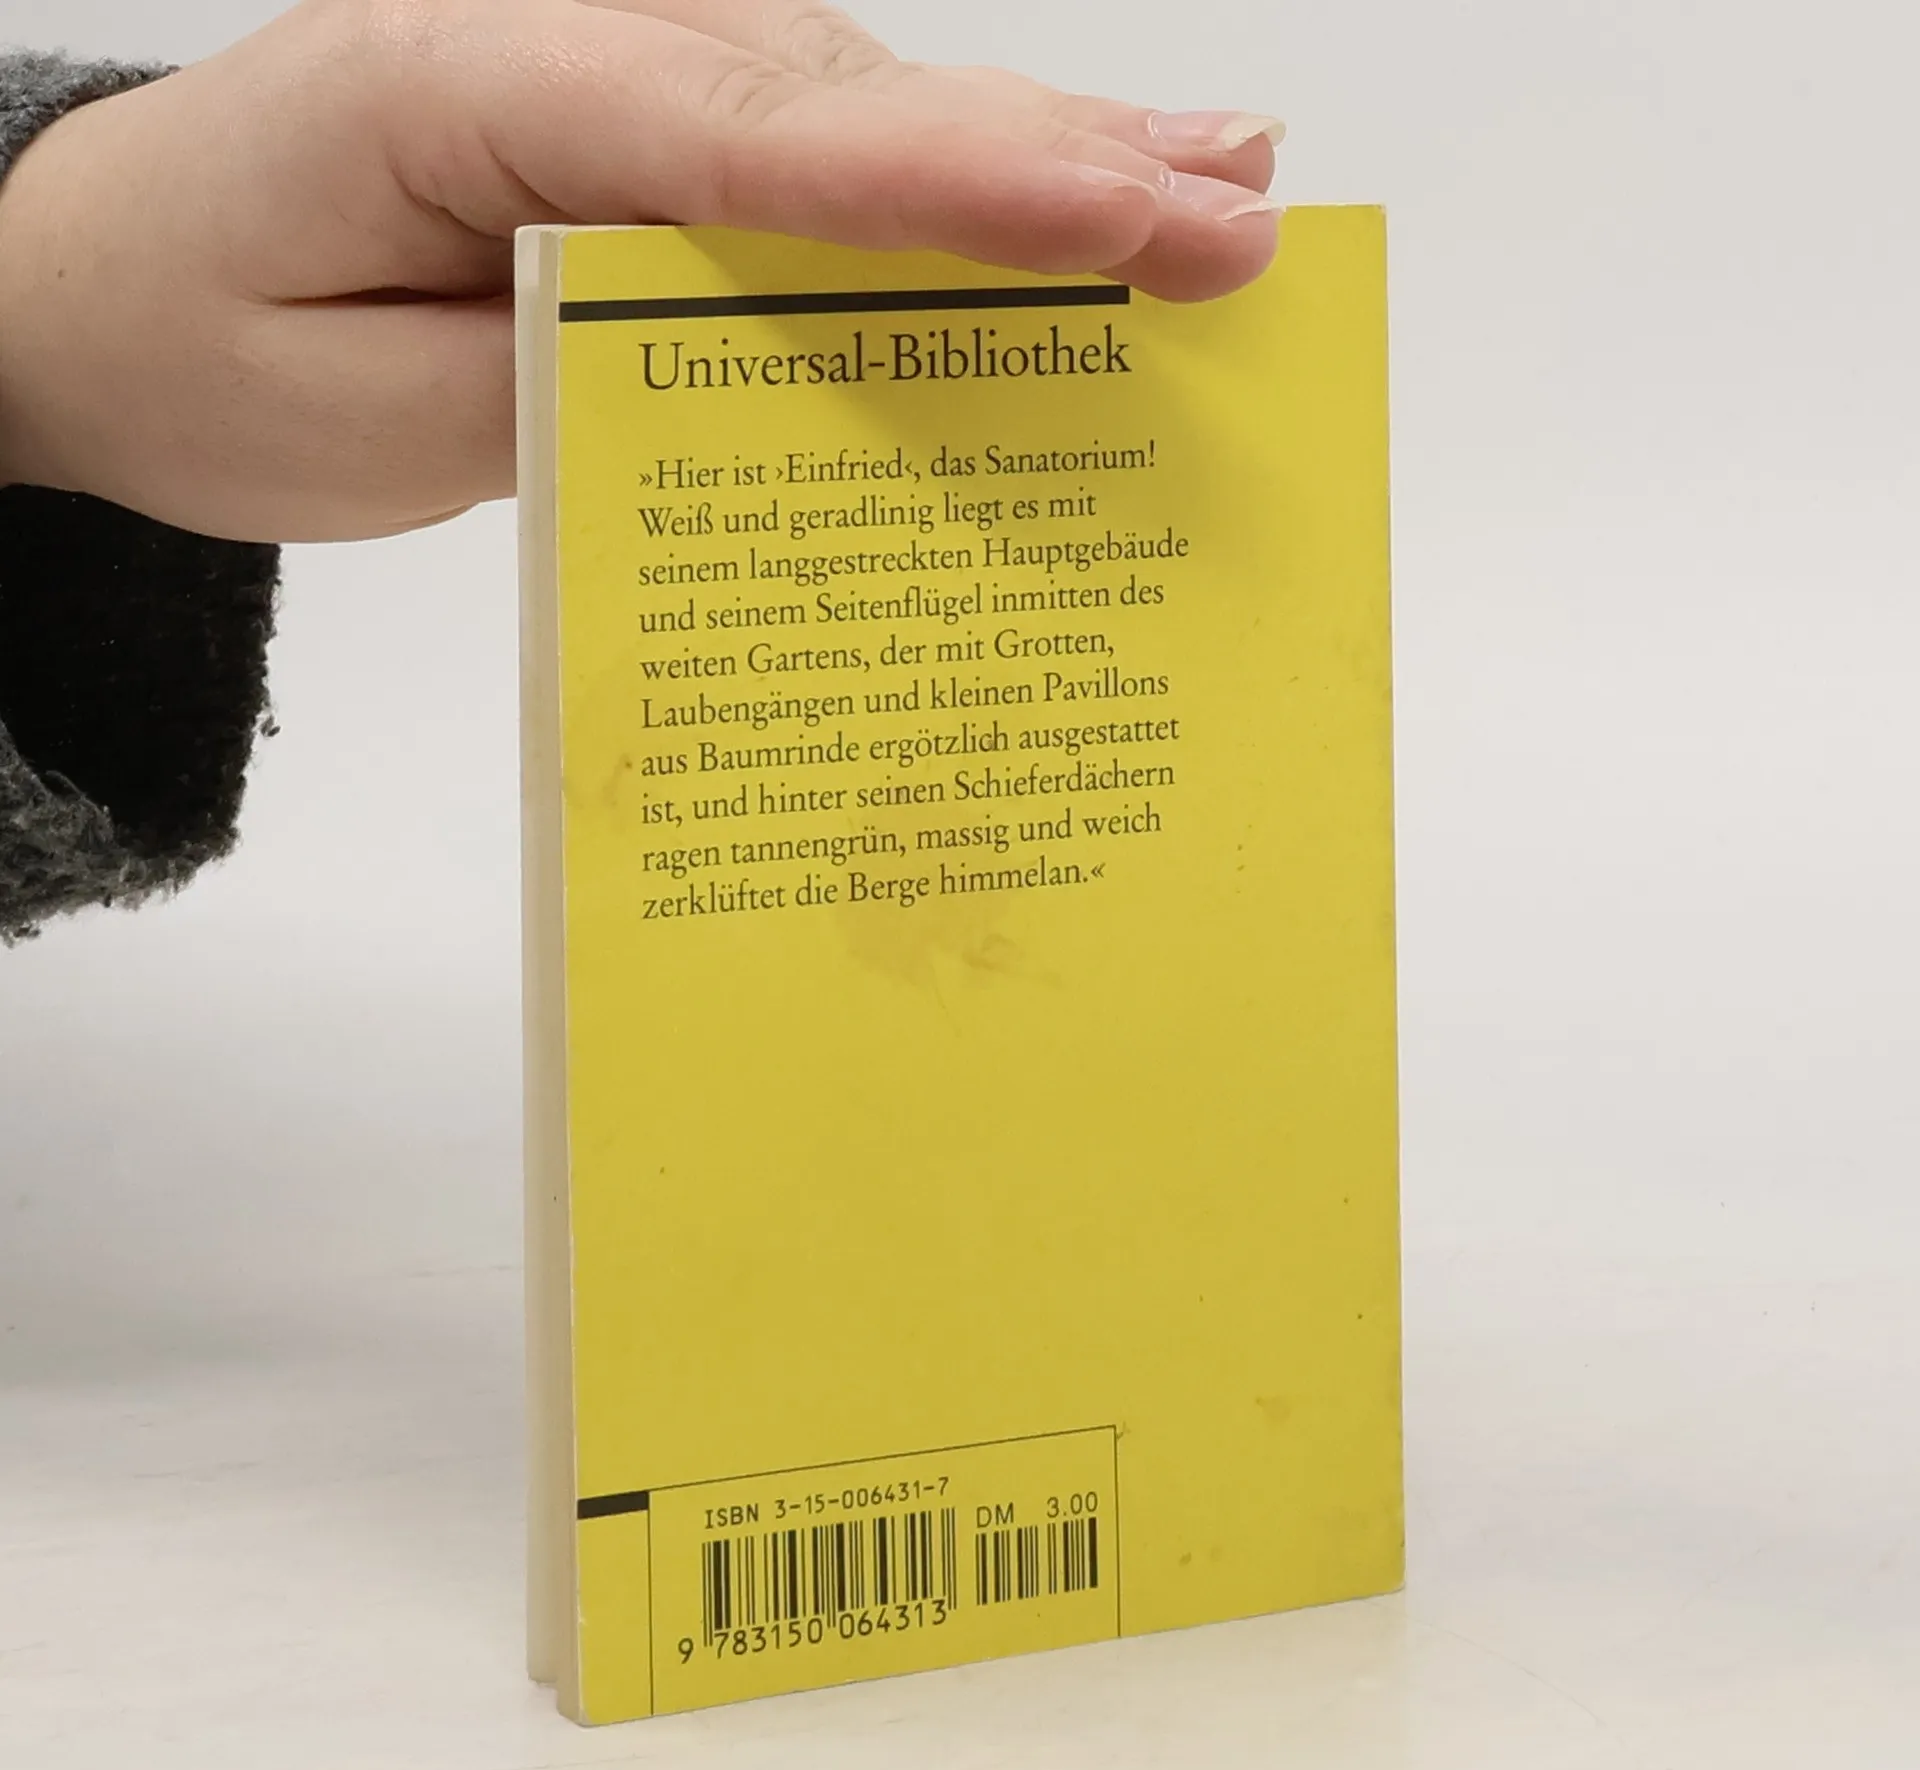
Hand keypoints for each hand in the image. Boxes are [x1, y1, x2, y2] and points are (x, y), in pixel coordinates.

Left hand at [0, 0, 1283, 544]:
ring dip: (1047, 176)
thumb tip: (775, 381)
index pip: (754, 133)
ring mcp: (630, 92)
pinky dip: (962, 209)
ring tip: (1219, 204)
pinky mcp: (656, 154)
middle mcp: (580, 53)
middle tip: (1247, 217)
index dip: (956, 185)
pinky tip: (1084, 208)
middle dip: (1061, 165)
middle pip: (855, 110)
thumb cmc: (210, 337)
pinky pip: (827, 180)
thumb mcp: (361, 413)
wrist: (116, 288)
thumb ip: (569, 387)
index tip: (1127, 217)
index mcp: (477, 84)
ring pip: (869, 131)